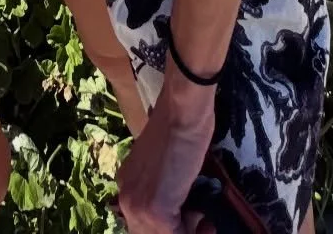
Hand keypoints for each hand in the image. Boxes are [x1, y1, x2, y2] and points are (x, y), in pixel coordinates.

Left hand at [115, 69, 216, 233]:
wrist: (183, 110)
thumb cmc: (181, 125)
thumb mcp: (166, 163)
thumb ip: (165, 187)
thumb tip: (180, 210)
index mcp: (127, 183)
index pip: (144, 222)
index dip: (171, 226)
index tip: (192, 220)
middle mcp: (126, 197)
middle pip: (149, 233)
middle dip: (179, 231)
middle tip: (203, 224)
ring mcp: (138, 205)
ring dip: (187, 232)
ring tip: (206, 224)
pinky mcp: (156, 210)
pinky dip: (193, 232)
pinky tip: (206, 220)